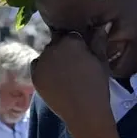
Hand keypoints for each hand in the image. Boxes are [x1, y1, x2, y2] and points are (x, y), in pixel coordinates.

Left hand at [31, 23, 120, 137]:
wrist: (85, 112)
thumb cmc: (98, 85)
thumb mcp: (101, 61)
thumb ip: (99, 41)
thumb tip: (101, 25)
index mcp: (71, 40)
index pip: (70, 34)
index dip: (76, 43)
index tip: (82, 52)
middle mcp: (53, 47)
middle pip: (56, 43)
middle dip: (63, 50)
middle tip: (74, 65)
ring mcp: (42, 61)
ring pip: (46, 54)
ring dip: (53, 59)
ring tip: (65, 74)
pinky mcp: (35, 75)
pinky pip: (38, 66)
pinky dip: (44, 70)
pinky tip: (55, 80)